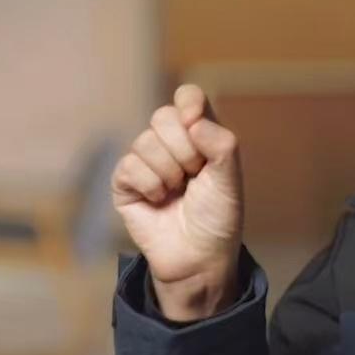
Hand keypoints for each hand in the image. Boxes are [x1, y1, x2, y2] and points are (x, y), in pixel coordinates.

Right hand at [110, 84, 243, 320]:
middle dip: (184, 150)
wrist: (199, 256)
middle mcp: (171, 144)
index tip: (196, 121)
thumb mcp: (230, 178)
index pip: (188, 97)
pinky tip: (158, 201)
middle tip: (194, 176)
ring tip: (177, 193)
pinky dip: (149, 185)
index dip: (189, 103)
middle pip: (163, 116)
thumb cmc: (217, 218)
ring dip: (168, 172)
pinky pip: (129, 165)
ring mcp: (145, 161)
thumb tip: (191, 118)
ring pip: (145, 142)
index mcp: (198, 135)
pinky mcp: (125, 182)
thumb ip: (220, 142)